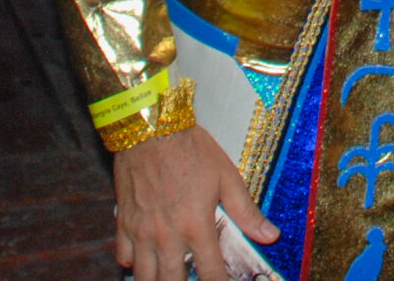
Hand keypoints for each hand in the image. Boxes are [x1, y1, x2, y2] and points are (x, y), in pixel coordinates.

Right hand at [111, 124, 276, 280]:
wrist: (151, 127)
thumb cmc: (191, 149)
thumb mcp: (226, 176)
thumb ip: (246, 211)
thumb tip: (270, 235)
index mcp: (196, 226)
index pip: (211, 273)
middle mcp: (167, 236)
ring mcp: (142, 232)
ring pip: (145, 277)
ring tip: (169, 277)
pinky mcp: (123, 222)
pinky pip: (123, 256)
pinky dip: (132, 263)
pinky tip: (143, 260)